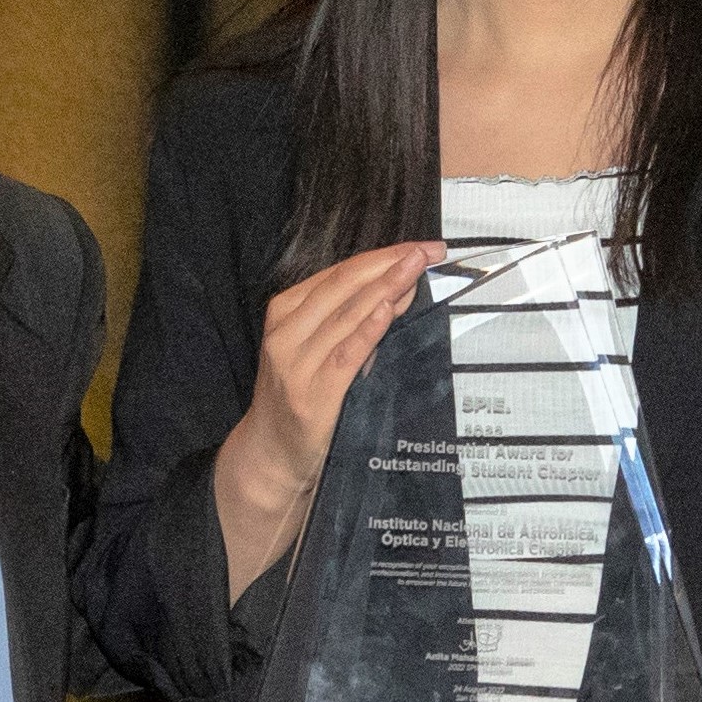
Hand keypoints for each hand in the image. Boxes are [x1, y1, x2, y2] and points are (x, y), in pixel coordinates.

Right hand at [213, 241, 442, 594]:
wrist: (271, 454)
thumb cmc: (299, 398)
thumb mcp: (318, 352)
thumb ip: (353, 322)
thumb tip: (398, 289)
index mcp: (286, 313)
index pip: (339, 274)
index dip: (382, 256)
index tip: (418, 247)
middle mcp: (287, 332)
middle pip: (345, 285)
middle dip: (390, 263)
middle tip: (430, 249)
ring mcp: (297, 362)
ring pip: (347, 313)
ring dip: (386, 287)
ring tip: (417, 267)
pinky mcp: (313, 393)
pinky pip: (346, 354)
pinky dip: (368, 328)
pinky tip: (389, 308)